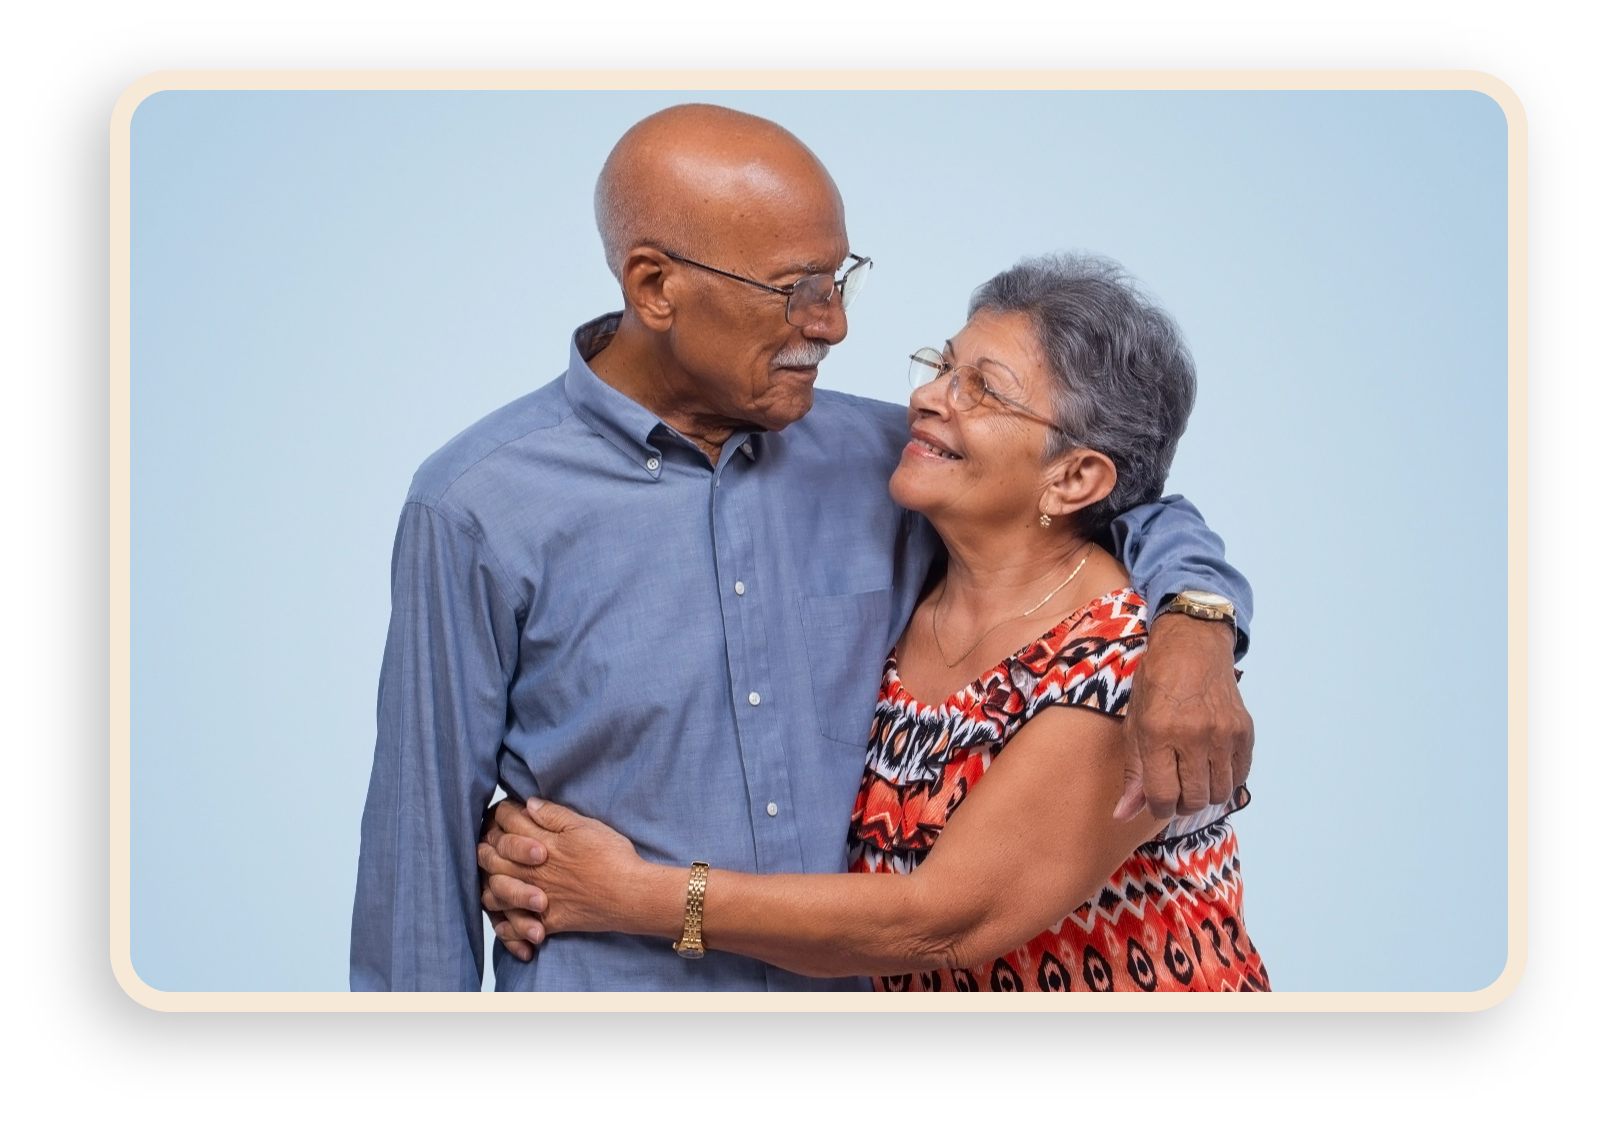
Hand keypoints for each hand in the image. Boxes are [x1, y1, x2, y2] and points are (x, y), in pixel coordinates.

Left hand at [482, 797, 646, 939]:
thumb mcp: (585, 825)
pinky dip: (506, 922)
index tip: (504, 810)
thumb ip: (554, 814)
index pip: (509, 823)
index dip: (503, 813)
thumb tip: (529, 804)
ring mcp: (537, 897)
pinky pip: (516, 924)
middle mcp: (532, 871)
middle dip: (486, 846)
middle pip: (493, 857)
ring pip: (496, 892)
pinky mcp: (547, 920)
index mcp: (541, 842)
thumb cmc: (612, 857)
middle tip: (488, 841)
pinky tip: (505, 917)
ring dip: (489, 882)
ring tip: (491, 876)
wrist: (629, 895)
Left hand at [1117, 612, 1252, 820]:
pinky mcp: (1245, 731)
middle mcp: (1194, 735)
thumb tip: (1122, 815)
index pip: (1161, 796)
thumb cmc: (1157, 684)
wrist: (1193, 646)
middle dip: (1180, 804)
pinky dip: (1225, 779)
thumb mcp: (1134, 723)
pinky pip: (1239, 776)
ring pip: (1219, 793)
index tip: (1156, 800)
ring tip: (1191, 776)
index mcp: (1158, 732)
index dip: (1156, 807)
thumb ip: (1133, 773)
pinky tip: (1211, 763)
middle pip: (1193, 800)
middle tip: (1174, 788)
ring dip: (1204, 793)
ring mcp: (1224, 734)